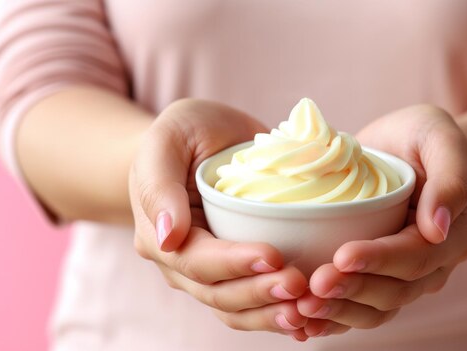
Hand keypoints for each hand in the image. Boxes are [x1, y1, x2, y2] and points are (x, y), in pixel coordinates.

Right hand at [129, 99, 309, 339]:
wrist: (201, 139)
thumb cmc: (183, 133)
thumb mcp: (167, 140)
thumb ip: (159, 186)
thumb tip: (167, 237)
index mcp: (160, 234)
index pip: (196, 260)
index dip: (234, 263)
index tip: (274, 255)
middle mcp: (181, 262)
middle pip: (219, 293)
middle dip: (259, 293)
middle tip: (300, 286)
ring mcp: (209, 271)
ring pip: (236, 308)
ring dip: (270, 314)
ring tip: (307, 312)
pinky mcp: (236, 270)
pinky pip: (252, 304)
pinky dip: (276, 314)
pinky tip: (307, 321)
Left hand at [297, 105, 466, 336]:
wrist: (409, 149)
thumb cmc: (423, 137)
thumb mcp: (440, 137)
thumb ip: (450, 176)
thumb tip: (436, 227)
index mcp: (451, 234)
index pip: (416, 256)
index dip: (380, 260)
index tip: (342, 255)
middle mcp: (432, 263)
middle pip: (395, 290)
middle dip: (354, 290)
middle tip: (314, 285)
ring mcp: (405, 275)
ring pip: (377, 308)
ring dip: (341, 311)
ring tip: (304, 308)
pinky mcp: (378, 276)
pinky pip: (361, 308)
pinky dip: (334, 318)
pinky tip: (305, 321)